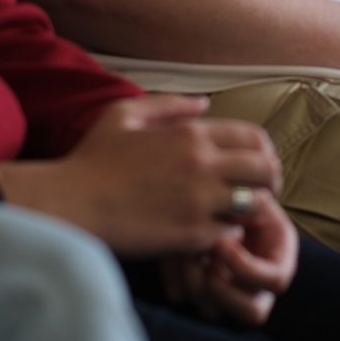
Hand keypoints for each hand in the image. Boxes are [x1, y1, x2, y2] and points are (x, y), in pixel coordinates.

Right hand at [0, 96, 281, 256]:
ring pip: (254, 204)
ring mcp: (200, 202)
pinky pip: (230, 233)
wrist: (71, 205)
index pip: (254, 137)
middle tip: (256, 192)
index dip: (261, 152)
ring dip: (248, 209)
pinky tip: (210, 235)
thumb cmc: (91, 160)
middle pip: (266, 169)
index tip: (253, 165)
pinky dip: (226, 235)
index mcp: (190, 134)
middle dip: (269, 181)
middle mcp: (202, 164)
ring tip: (233, 215)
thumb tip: (204, 104)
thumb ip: (168, 104)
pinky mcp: (192, 235)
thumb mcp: (123, 116)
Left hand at [161, 188, 297, 326]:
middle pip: (253, 312)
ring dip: (194, 282)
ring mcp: (226, 288)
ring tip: (183, 250)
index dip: (248, 268)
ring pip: (212, 311)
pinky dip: (174, 278)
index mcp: (278, 256)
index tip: (221, 243)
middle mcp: (256, 282)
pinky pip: (183, 297)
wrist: (204, 185)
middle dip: (224, 291)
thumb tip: (232, 225)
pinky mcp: (196, 285)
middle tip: (203, 262)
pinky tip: (171, 251)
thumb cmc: (235, 183)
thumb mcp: (248, 189)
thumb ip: (248, 203)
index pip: (276, 280)